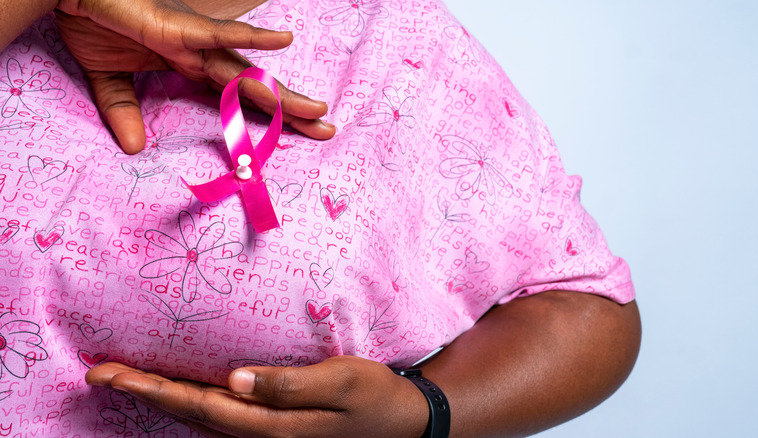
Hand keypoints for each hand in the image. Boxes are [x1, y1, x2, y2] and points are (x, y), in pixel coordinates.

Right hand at [55, 0, 335, 153]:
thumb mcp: (110, 79)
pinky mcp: (177, 26)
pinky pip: (217, 33)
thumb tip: (132, 148)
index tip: (294, 135)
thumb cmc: (93, 21)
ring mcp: (193, 40)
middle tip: (326, 129)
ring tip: (316, 109)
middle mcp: (201, 54)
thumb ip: (124, 110)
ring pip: (246, 70)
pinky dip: (249, 37)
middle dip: (290, 110)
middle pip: (254, 87)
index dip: (266, 116)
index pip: (237, 98)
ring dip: (280, 90)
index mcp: (190, 66)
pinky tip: (282, 41)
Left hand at [85, 357, 427, 437]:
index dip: (155, 389)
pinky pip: (220, 420)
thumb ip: (290, 385)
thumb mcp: (342, 383)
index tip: (114, 374)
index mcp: (274, 427)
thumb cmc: (375, 397)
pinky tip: (182, 396)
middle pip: (192, 415)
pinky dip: (191, 406)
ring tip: (127, 381)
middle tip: (100, 373)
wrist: (403, 423)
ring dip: (161, 400)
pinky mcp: (276, 430)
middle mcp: (263, 437)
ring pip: (202, 421)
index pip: (202, 405)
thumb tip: (235, 379)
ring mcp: (269, 437)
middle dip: (144, 393)